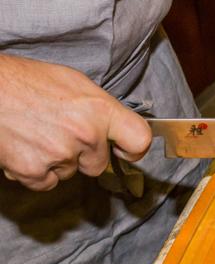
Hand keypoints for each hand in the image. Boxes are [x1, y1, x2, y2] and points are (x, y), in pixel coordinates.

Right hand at [0, 55, 151, 190]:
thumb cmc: (27, 81)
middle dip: (84, 154)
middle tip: (61, 133)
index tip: (124, 149)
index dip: (133, 148)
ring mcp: (60, 155)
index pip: (139, 139)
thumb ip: (100, 109)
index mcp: (100, 110)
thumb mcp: (75, 83)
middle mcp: (85, 135)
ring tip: (38, 134)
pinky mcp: (34, 172)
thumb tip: (115, 128)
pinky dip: (37, 171)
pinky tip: (26, 148)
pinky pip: (47, 182)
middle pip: (99, 164)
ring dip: (58, 160)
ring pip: (70, 172)